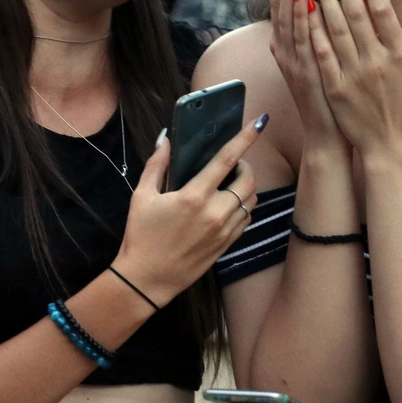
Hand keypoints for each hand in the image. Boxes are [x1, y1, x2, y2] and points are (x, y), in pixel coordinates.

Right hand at [113, 119, 262, 306]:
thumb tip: (165, 139)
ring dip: (245, 187)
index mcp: (194, 196)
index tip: (260, 122)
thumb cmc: (141, 236)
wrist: (147, 280)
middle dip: (245, 165)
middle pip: (248, 180)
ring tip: (229, 183)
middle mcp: (215, 212)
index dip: (245, 138)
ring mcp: (224, 231)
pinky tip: (227, 205)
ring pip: (251, 200)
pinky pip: (246, 219)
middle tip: (232, 164)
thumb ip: (156, 165)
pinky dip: (243, 207)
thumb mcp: (142, 196)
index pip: (227, 160)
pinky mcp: (227, 245)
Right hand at [269, 0, 348, 153]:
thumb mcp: (322, 54)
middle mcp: (284, 46)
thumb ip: (319, 26)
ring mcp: (291, 58)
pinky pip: (301, 39)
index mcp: (290, 39)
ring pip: (287, 15)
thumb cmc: (332, 93)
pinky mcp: (303, 72)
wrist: (329, 133)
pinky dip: (301, 16)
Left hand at [307, 0, 401, 162]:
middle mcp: (376, 61)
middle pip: (355, 13)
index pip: (382, 8)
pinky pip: (322, 53)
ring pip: (335, 28)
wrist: (392, 144)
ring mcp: (354, 75)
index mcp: (400, 53)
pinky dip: (313, 29)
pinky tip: (305, 7)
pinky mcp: (335, 87)